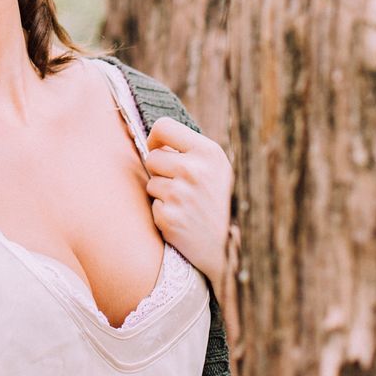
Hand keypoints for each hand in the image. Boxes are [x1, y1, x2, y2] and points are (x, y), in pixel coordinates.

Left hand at [144, 116, 233, 293]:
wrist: (225, 248)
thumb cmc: (216, 201)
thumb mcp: (215, 168)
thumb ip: (190, 149)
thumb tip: (155, 137)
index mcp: (208, 152)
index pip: (163, 126)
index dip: (156, 138)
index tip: (159, 148)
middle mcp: (194, 170)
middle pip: (152, 157)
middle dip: (160, 171)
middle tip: (180, 185)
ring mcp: (181, 195)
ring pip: (150, 182)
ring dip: (161, 193)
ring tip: (184, 204)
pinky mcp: (169, 218)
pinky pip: (152, 205)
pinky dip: (162, 212)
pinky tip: (181, 219)